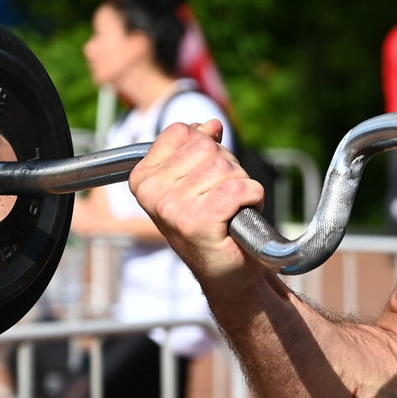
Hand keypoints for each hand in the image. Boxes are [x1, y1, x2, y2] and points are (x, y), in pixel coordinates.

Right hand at [127, 119, 263, 288]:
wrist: (228, 273)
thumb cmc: (215, 225)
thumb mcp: (199, 178)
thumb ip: (199, 147)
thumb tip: (210, 124)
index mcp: (143, 179)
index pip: (182, 132)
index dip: (207, 148)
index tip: (206, 179)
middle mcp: (152, 193)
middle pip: (206, 147)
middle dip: (227, 168)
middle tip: (224, 198)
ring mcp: (173, 209)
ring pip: (225, 168)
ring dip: (241, 186)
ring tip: (231, 210)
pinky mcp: (199, 223)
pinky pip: (239, 188)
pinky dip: (253, 197)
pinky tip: (242, 216)